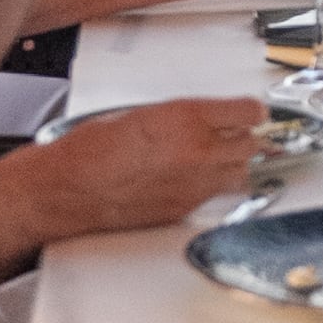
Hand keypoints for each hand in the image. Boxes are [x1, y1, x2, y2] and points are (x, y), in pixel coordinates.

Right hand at [32, 98, 272, 241]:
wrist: (70, 188)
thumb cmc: (91, 148)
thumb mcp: (142, 113)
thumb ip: (183, 116)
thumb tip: (206, 119)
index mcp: (186, 119)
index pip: (247, 112)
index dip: (251, 111)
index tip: (252, 112)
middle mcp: (197, 152)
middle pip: (251, 145)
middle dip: (244, 138)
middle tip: (235, 133)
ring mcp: (194, 185)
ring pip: (240, 173)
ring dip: (233, 164)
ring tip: (216, 158)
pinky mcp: (185, 210)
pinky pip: (213, 195)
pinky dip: (210, 186)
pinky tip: (191, 178)